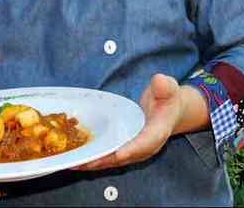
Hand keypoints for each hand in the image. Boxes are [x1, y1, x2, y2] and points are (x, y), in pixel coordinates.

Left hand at [74, 74, 188, 171]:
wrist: (169, 111)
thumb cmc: (167, 99)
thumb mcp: (168, 88)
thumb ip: (164, 86)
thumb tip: (159, 81)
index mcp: (157, 132)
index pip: (144, 143)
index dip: (131, 150)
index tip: (117, 154)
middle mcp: (145, 147)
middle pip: (123, 158)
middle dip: (103, 160)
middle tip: (83, 162)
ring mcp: (134, 151)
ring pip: (113, 161)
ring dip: (94, 163)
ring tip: (74, 164)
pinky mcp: (125, 150)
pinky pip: (109, 157)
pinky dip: (94, 159)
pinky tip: (77, 159)